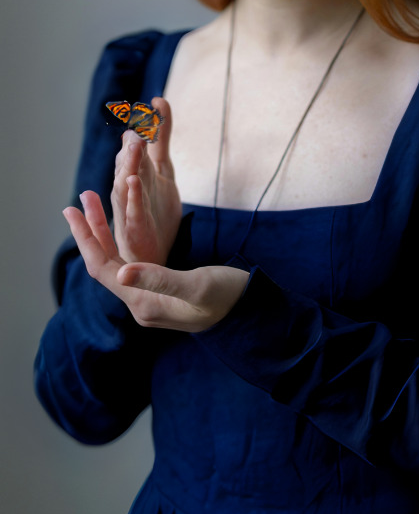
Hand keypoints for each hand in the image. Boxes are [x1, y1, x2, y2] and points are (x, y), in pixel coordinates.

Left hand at [64, 191, 249, 332]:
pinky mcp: (160, 292)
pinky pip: (129, 265)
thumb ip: (159, 279)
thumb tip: (121, 271)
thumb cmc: (227, 297)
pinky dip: (119, 243)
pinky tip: (117, 231)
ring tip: (94, 205)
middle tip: (79, 198)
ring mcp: (149, 299)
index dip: (85, 237)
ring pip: (115, 263)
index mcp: (143, 303)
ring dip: (102, 234)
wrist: (250, 314)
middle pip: (104, 264)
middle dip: (90, 230)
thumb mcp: (196, 285)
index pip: (102, 268)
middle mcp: (140, 303)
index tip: (73, 209)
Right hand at [111, 97, 180, 264]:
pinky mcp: (136, 226)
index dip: (145, 127)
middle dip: (133, 144)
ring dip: (129, 163)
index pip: (136, 146)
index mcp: (135, 171)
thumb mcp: (163, 167)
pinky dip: (133, 195)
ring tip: (135, 145)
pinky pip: (133, 210)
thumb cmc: (154, 208)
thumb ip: (160, 137)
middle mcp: (128, 185)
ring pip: (125, 181)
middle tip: (139, 125)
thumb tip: (157, 102)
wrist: (152, 249)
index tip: (155, 105)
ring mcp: (130, 205)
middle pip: (129, 161)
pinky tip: (133, 181)